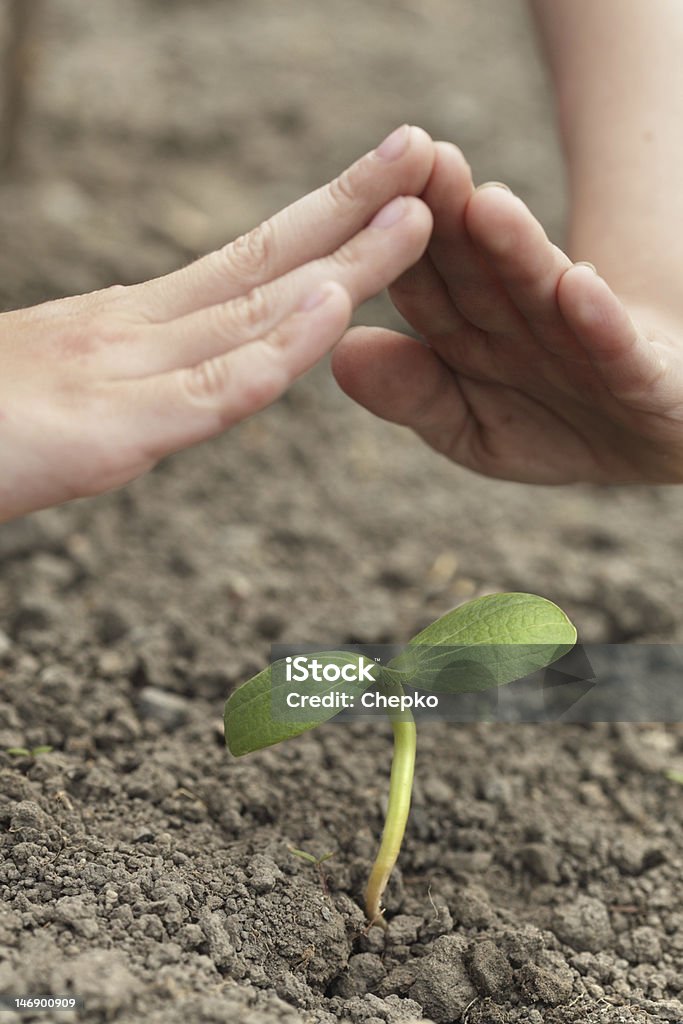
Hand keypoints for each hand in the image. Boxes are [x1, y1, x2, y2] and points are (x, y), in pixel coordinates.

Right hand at [0, 125, 433, 521]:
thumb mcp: (74, 399)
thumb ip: (139, 386)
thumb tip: (198, 373)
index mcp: (133, 331)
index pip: (247, 268)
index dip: (323, 224)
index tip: (392, 186)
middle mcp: (136, 337)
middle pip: (263, 267)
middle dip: (352, 210)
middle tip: (429, 152)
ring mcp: (122, 378)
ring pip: (252, 315)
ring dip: (341, 264)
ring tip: (417, 211)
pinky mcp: (104, 434)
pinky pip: (206, 391)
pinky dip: (274, 353)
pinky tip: (335, 312)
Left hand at [332, 142, 682, 483]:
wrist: (646, 441)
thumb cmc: (549, 428)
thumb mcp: (469, 429)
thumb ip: (412, 394)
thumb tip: (341, 354)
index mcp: (470, 333)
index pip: (423, 286)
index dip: (396, 248)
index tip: (365, 202)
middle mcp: (522, 324)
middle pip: (478, 269)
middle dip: (449, 219)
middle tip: (424, 163)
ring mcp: (584, 344)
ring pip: (540, 292)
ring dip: (516, 250)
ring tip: (488, 207)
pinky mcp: (643, 375)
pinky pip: (615, 348)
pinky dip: (598, 319)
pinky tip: (579, 285)